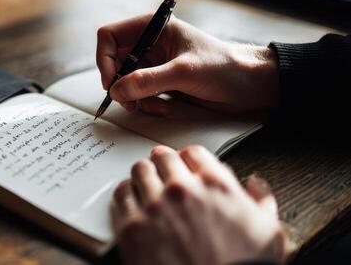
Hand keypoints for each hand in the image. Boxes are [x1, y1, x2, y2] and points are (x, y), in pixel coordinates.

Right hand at [96, 14, 278, 113]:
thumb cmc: (224, 67)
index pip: (109, 36)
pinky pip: (139, 95)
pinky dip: (146, 105)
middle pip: (114, 62)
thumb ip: (147, 81)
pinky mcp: (161, 83)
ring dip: (134, 98)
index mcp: (153, 28)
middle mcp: (150, 44)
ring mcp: (155, 65)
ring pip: (125, 82)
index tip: (110, 81)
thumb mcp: (183, 72)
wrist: (251, 85)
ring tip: (153, 106)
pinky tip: (165, 108)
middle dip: (119, 84)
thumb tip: (116, 90)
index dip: (104, 58)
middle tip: (129, 101)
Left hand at [111, 145, 291, 264]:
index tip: (184, 165)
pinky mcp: (130, 227)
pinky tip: (130, 202)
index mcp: (215, 186)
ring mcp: (153, 207)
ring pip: (139, 171)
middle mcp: (181, 191)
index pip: (194, 153)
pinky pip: (120, 195)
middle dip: (163, 163)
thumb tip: (255, 184)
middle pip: (162, 158)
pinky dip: (125, 195)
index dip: (188, 159)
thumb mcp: (268, 234)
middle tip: (161, 171)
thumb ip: (261, 201)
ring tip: (144, 184)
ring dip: (142, 176)